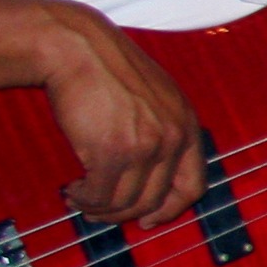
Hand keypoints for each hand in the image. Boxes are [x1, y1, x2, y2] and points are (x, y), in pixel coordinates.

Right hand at [37, 4, 203, 227]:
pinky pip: (101, 195)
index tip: (150, 220)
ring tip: (81, 200)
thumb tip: (149, 178)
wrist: (77, 47)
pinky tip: (74, 192)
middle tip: (100, 212)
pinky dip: (85, 200)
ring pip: (126, 203)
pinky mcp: (112, 152)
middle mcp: (173, 138)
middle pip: (155, 200)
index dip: (171, 210)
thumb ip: (161, 131)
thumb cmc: (107, 68)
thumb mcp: (154, 97)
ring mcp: (145, 146)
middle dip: (124, 213)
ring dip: (100, 209)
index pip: (193, 186)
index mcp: (187, 125)